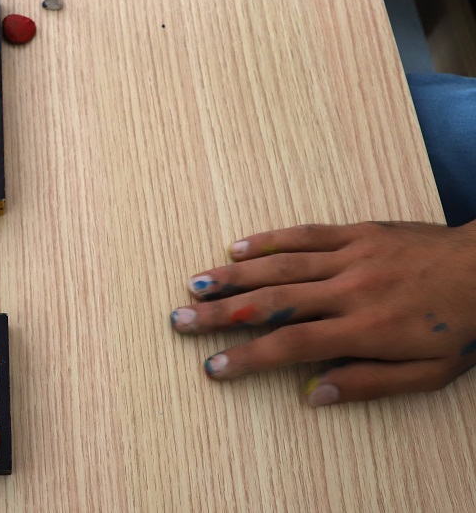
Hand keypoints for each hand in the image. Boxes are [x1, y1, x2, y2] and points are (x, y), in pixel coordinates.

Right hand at [171, 221, 475, 405]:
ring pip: (281, 266)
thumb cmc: (461, 326)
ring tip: (194, 284)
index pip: (292, 346)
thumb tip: (315, 395)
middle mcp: (350, 290)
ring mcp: (351, 256)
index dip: (247, 357)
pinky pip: (305, 234)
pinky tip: (238, 247)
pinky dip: (269, 240)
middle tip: (180, 320)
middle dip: (220, 314)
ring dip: (232, 275)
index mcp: (365, 329)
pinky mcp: (357, 232)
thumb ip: (369, 383)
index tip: (213, 366)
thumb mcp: (427, 373)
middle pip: (272, 303)